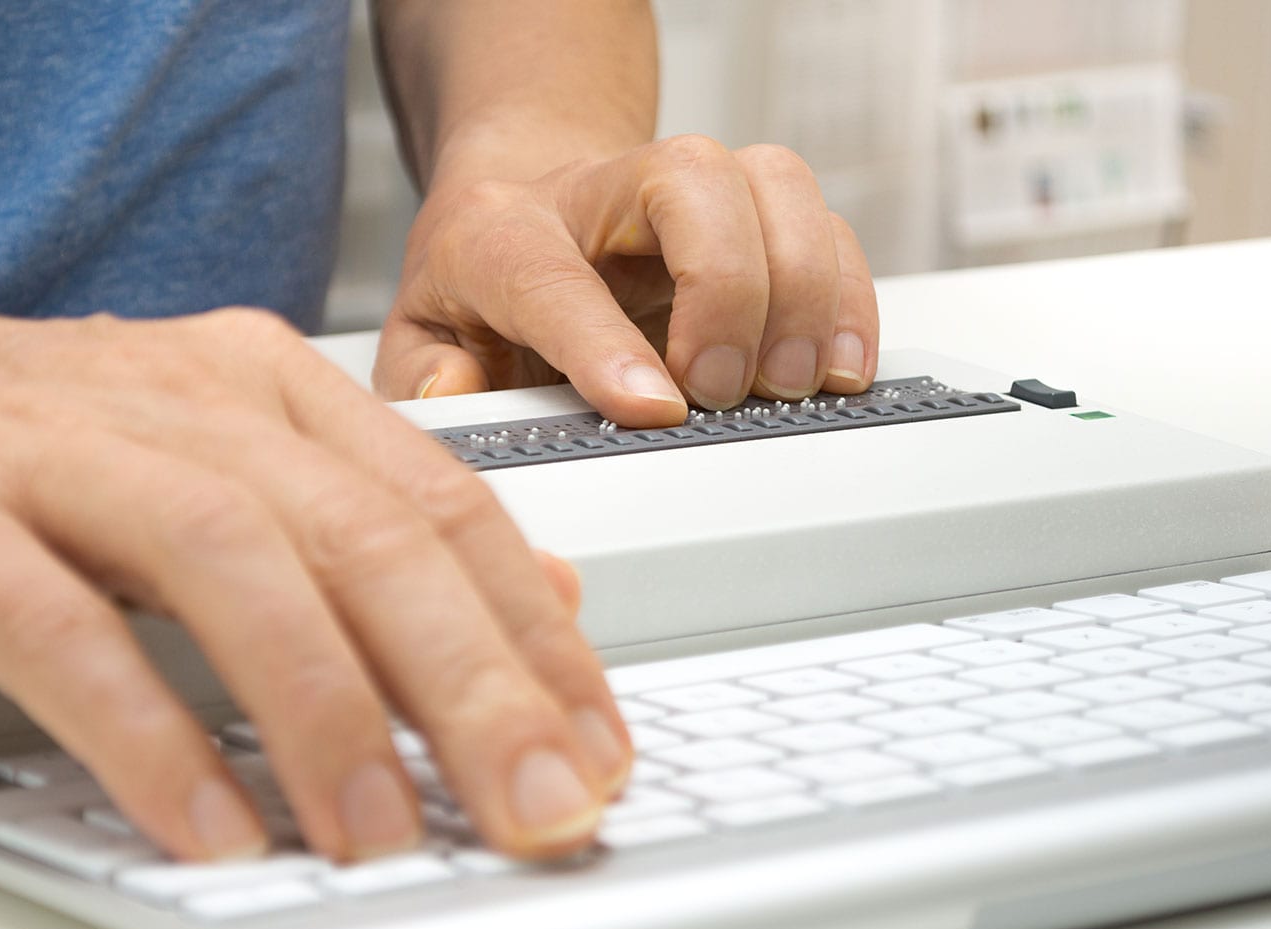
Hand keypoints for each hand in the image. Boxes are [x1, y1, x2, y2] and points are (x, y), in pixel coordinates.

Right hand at [0, 258, 630, 861]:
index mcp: (268, 386)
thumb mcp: (230, 457)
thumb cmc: (38, 438)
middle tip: (540, 802)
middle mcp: (185, 404)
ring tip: (385, 833)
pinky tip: (212, 824)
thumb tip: (539, 594)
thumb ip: (376, 520)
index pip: (443, 506)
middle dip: (473, 681)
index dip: (535, 632)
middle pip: (367, 537)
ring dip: (326, 709)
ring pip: (233, 566)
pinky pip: (61, 629)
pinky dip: (147, 733)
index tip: (595, 740)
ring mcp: (61, 452)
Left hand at [373, 135, 879, 426]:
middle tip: (721, 389)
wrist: (523, 207)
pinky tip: (837, 366)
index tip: (653, 408)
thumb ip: (424, 375)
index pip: (552, 276)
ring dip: (803, 287)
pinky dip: (848, 295)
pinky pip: (826, 223)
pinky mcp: (752, 213)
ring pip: (772, 182)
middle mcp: (602, 191)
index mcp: (502, 231)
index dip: (603, 345)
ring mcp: (686, 192)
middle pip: (689, 178)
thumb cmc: (480, 284)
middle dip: (725, 288)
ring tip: (793, 383)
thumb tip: (456, 393)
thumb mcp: (422, 338)